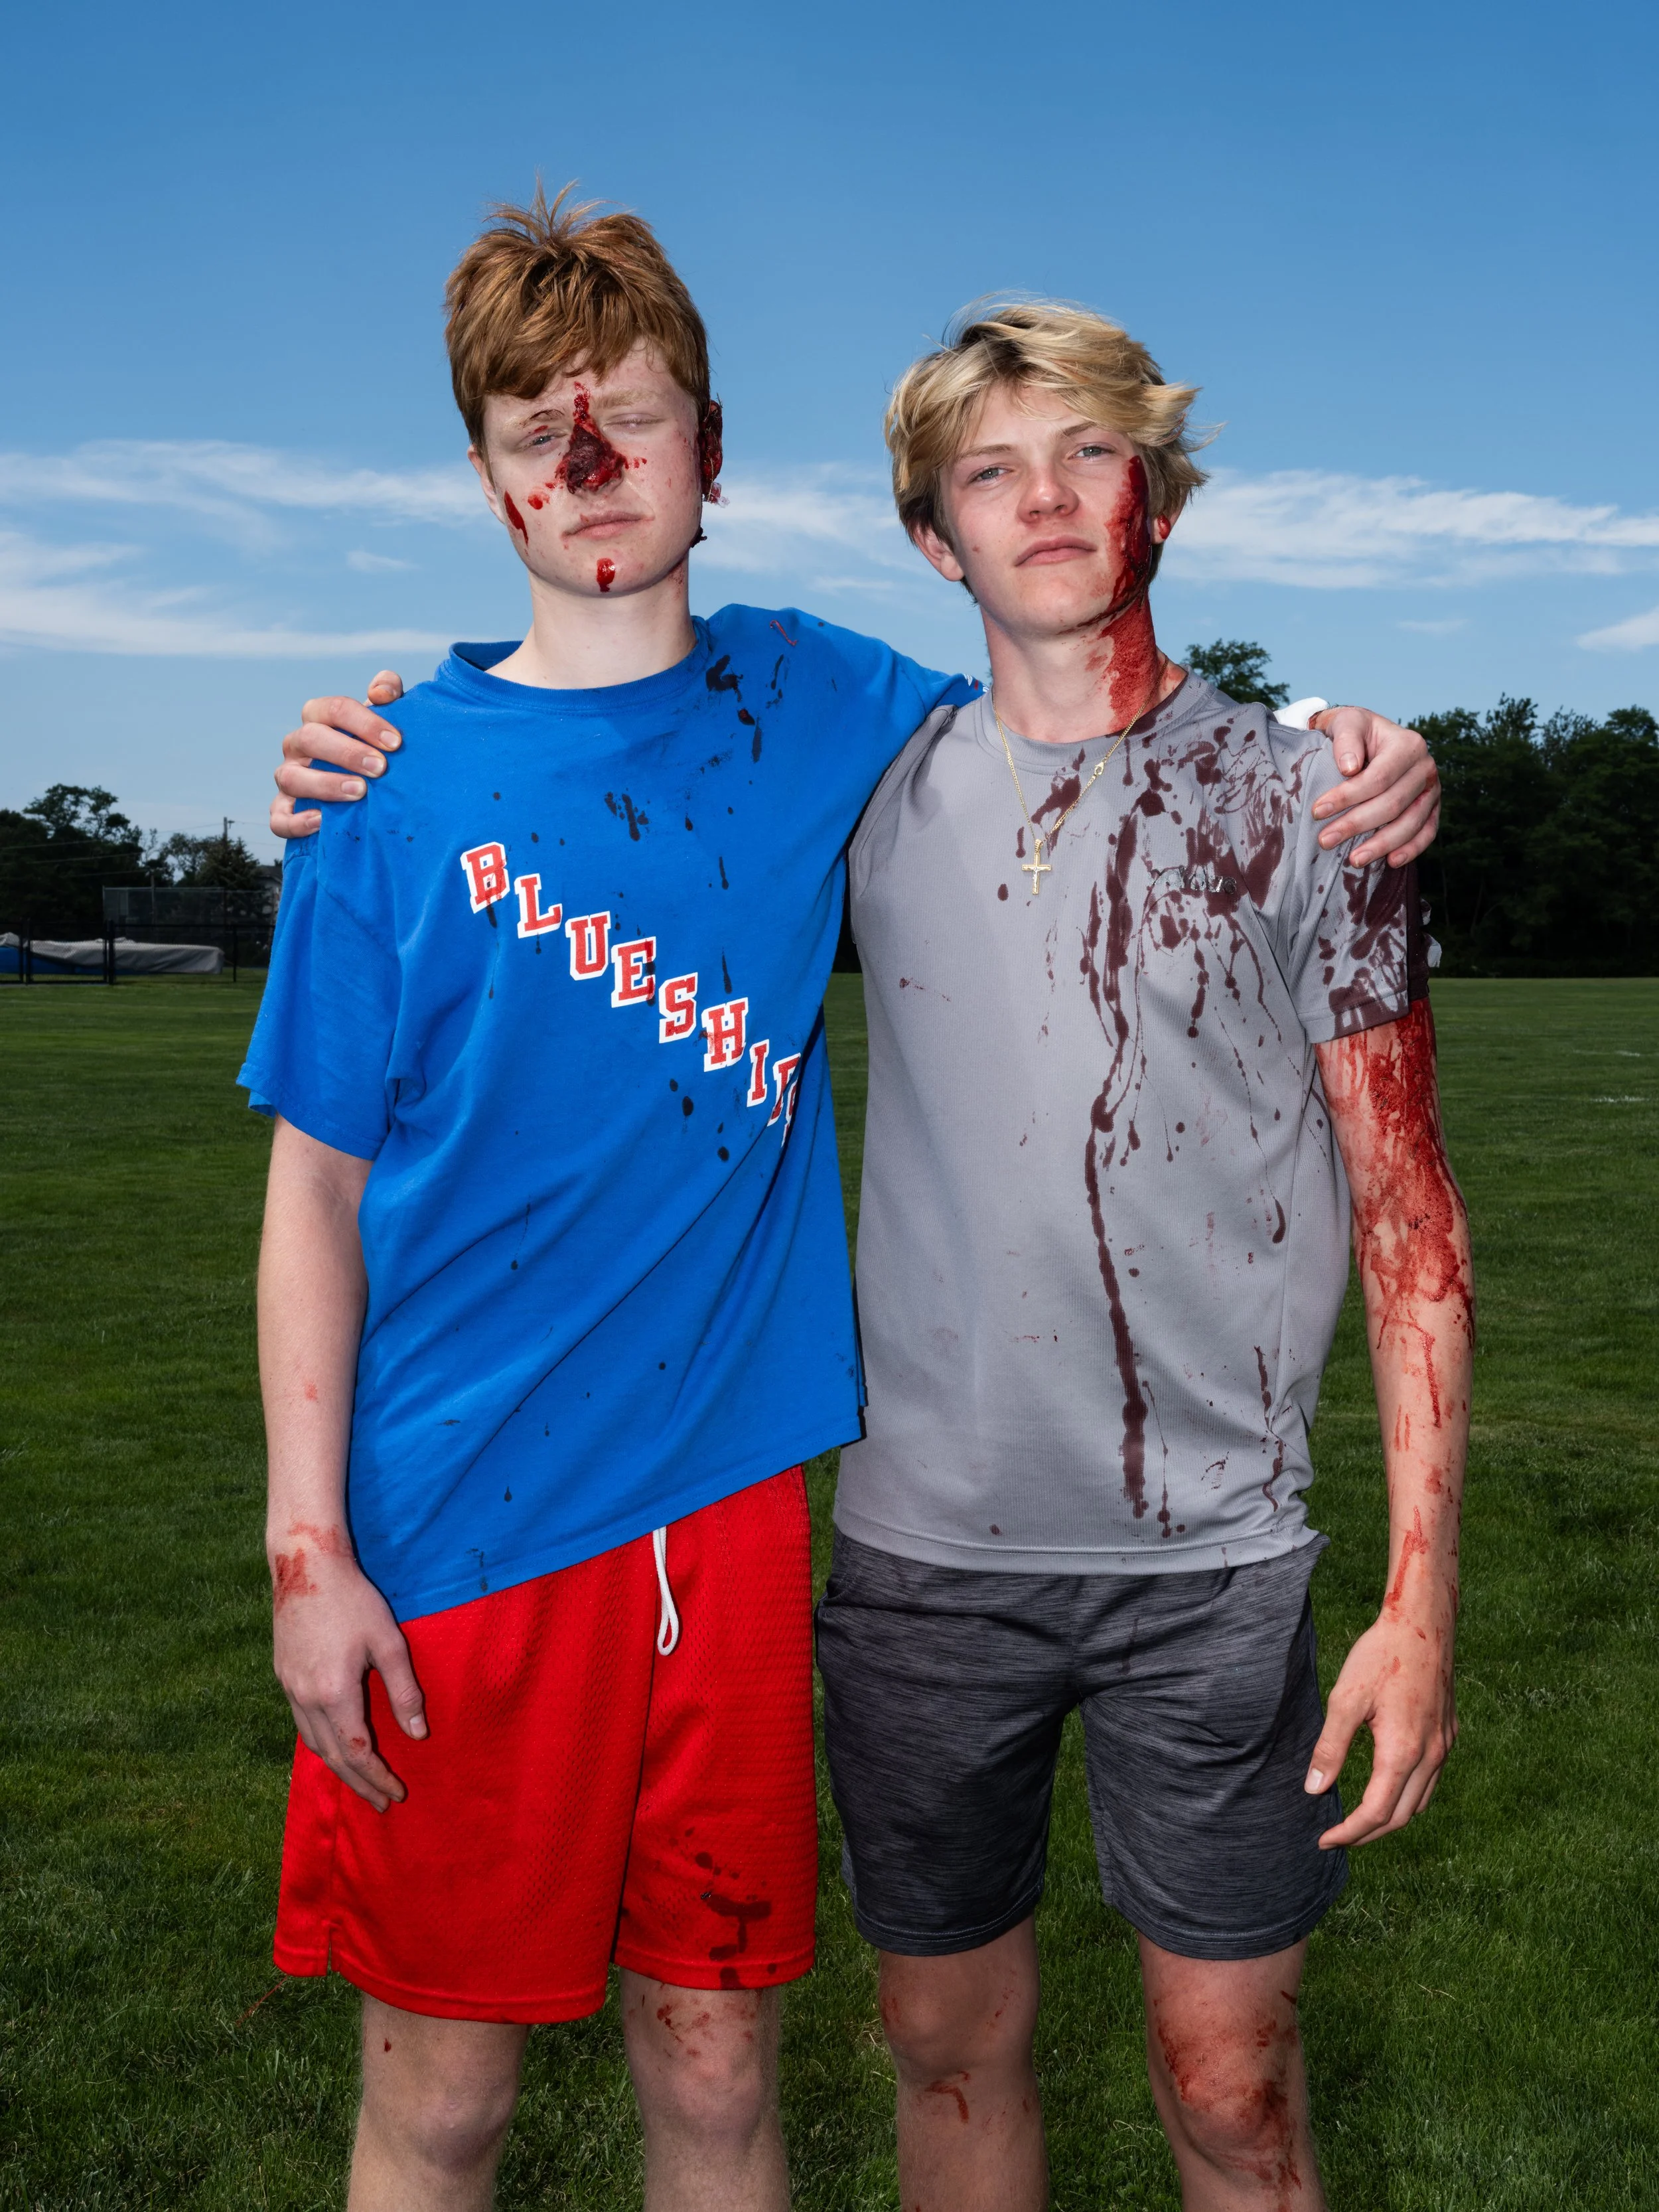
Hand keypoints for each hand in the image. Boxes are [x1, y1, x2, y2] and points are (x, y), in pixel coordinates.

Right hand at [269, 671, 406, 840]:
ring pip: (291, 777)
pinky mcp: (284, 810)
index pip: (335, 709)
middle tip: (380, 768)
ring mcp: (288, 777)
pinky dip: (296, 822)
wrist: (364, 786)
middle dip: (347, 752)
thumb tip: (382, 691)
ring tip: (359, 792)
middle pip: (311, 739)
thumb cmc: (373, 747)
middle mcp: (297, 744)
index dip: (366, 722)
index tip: (396, 742)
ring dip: (325, 784)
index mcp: (318, 718)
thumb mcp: (383, 718)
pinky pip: (279, 818)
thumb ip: (387, 693)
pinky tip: (322, 822)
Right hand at [271, 1522, 426, 1810]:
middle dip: (360, 1784)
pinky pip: (302, 1724)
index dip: (377, 1777)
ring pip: (313, 1744)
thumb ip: (404, 1691)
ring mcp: (290, 1688)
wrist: (305, 1567)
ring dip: (338, 1768)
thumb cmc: (354, 1600)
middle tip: (383, 1804)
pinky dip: (321, 1744)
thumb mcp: (388, 1642)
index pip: (357, 1752)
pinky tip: (335, 1745)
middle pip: (333, 1757)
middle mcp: (307, 1698)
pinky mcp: (283, 1676)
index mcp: (335, 1692)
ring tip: (362, 1782)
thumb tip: (418, 1734)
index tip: (397, 1794)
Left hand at [1304, 1609, 1456, 1848]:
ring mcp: (1443, 1746)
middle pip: (1401, 1816)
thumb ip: (1330, 1748)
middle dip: (1368, 1834)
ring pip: (1420, 1802)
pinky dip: (1408, 1797)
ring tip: (1359, 1822)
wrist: (1422, 1624)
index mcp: (1402, 1751)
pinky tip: (1388, 1789)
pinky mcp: (1448, 1734)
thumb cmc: (1380, 1656)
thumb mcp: (1345, 1699)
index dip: (1349, 1832)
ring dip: (1390, 1819)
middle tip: (1337, 1837)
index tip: (1324, 1840)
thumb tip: (1314, 1790)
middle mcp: (1430, 1756)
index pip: (1376, 1812)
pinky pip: (1430, 1781)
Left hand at [1310, 707, 1440, 868]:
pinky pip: (1427, 832)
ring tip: (1353, 860)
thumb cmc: (1354, 730)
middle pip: (1393, 804)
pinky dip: (1411, 849)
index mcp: (1408, 744)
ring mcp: (1431, 790)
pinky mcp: (1432, 807)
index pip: (1378, 778)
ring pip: (1411, 823)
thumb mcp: (1347, 722)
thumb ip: (1346, 739)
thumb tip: (1349, 768)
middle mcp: (1425, 767)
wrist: (1369, 736)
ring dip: (1381, 845)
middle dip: (1357, 825)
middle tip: (1325, 840)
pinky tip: (1390, 861)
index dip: (1348, 797)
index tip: (1317, 810)